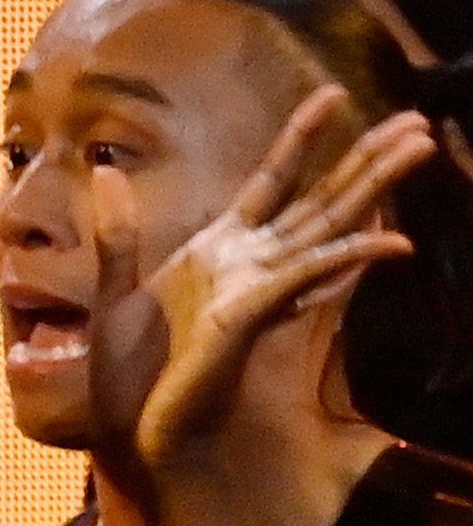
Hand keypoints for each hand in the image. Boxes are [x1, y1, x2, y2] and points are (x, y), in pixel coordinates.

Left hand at [121, 89, 433, 480]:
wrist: (129, 433)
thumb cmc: (128, 375)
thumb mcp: (115, 293)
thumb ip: (118, 234)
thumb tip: (106, 171)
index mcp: (219, 250)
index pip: (272, 179)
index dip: (302, 137)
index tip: (334, 92)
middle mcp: (251, 264)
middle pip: (320, 198)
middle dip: (366, 157)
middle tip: (418, 118)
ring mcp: (258, 287)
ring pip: (328, 225)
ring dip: (374, 187)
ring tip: (420, 147)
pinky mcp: (251, 315)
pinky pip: (307, 277)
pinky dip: (350, 258)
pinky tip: (394, 243)